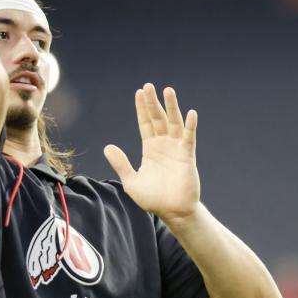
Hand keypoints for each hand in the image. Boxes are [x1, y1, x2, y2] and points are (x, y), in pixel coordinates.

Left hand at [104, 84, 200, 221]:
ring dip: (172, 107)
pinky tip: (190, 113)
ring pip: (174, 123)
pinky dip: (190, 126)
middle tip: (149, 85)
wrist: (171, 212)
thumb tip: (107, 147)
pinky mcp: (187, 156)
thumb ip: (121, 163)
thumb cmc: (153, 199)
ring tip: (168, 90)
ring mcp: (176, 149)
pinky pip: (189, 138)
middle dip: (153, 102)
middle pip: (158, 118)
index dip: (142, 108)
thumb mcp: (131, 181)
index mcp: (150, 148)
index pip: (145, 123)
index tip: (139, 92)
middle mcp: (163, 145)